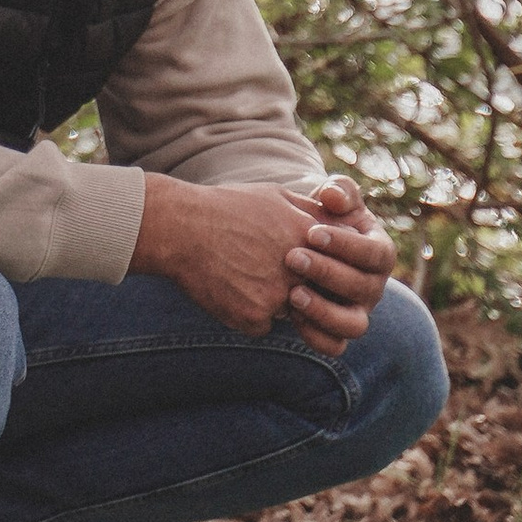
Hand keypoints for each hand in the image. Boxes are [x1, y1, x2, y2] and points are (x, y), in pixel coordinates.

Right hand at [133, 174, 395, 355]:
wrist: (179, 227)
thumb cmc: (224, 207)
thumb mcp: (276, 197)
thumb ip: (313, 213)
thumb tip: (341, 223)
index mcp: (309, 239)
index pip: (336, 266)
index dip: (318, 266)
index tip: (300, 260)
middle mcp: (300, 270)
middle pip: (314, 292)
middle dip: (297, 285)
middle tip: (264, 267)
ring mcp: (278, 296)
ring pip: (290, 312)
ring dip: (272, 300)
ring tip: (242, 273)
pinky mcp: (255, 317)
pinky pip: (261, 325)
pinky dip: (247, 313)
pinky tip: (227, 289)